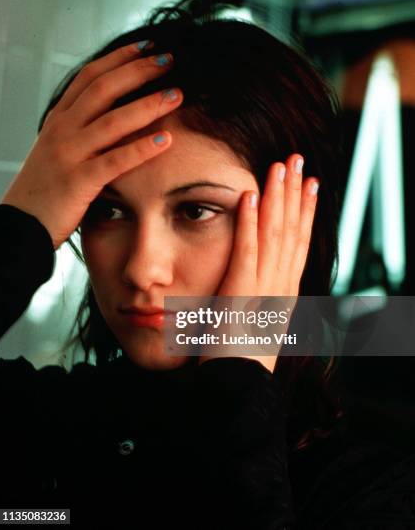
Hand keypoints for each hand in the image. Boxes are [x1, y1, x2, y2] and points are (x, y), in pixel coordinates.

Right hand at [0, 42, 182, 248]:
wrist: (22, 224)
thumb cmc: (45, 188)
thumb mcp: (57, 148)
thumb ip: (81, 128)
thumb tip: (114, 112)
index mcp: (59, 119)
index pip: (89, 76)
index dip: (119, 58)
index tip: (146, 46)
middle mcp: (62, 130)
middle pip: (103, 89)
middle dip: (138, 71)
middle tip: (169, 59)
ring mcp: (69, 154)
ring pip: (112, 121)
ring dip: (148, 105)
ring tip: (177, 95)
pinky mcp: (79, 181)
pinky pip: (115, 160)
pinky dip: (142, 148)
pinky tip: (167, 140)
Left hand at [198, 154, 318, 372]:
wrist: (239, 388)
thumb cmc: (242, 358)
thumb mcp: (260, 322)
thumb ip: (263, 297)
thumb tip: (263, 279)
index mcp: (286, 291)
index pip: (299, 242)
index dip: (305, 211)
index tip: (310, 184)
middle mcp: (282, 284)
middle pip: (292, 230)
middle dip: (295, 192)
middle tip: (298, 160)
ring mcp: (264, 286)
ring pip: (275, 233)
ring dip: (277, 197)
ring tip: (280, 166)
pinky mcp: (241, 291)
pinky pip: (246, 249)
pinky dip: (249, 220)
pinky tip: (249, 194)